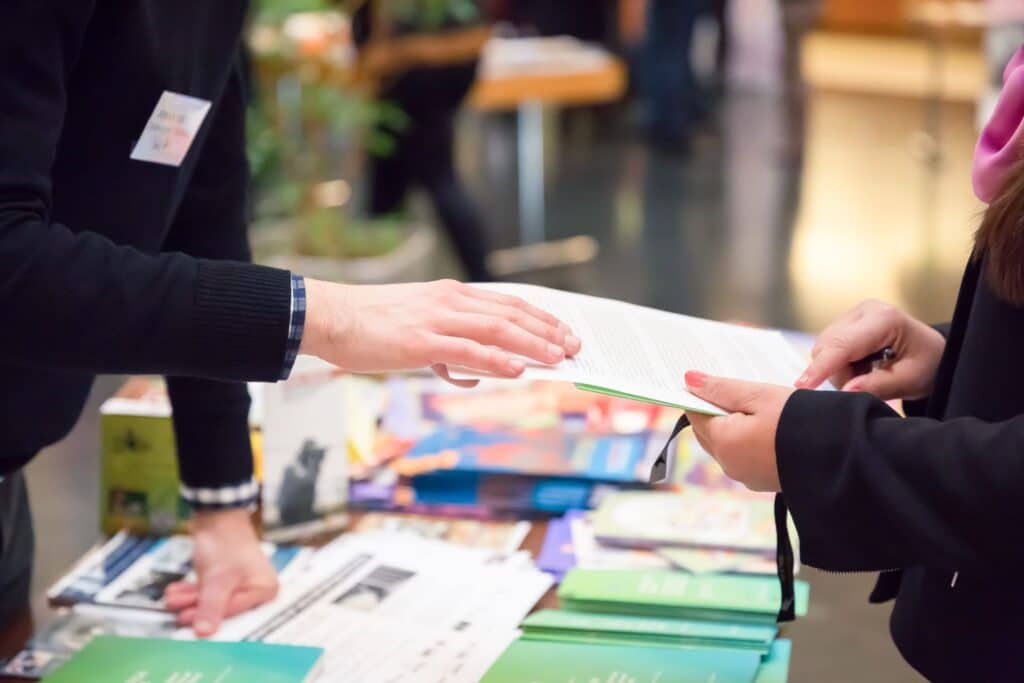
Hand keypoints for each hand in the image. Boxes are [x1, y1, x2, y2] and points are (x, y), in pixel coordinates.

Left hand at [164, 509, 277, 636]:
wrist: (216, 514)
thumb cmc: (227, 541)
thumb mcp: (218, 578)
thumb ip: (211, 606)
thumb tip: (204, 632)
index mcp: (265, 589)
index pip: (235, 612)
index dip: (211, 617)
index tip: (188, 621)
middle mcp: (255, 588)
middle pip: (223, 609)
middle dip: (196, 608)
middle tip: (177, 610)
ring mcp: (239, 583)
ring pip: (211, 601)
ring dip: (189, 600)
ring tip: (172, 598)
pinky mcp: (224, 578)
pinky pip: (207, 591)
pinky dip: (191, 592)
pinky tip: (176, 591)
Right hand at [300, 279, 580, 384]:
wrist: (331, 316)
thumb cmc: (369, 325)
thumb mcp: (415, 329)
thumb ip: (446, 349)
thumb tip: (467, 374)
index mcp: (450, 295)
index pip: (506, 302)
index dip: (539, 317)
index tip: (563, 331)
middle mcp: (450, 301)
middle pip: (511, 313)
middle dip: (547, 330)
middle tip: (574, 346)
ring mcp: (437, 319)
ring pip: (497, 329)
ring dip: (532, 344)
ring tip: (558, 358)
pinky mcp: (422, 340)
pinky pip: (467, 349)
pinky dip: (496, 359)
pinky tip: (518, 369)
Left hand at [684, 371, 793, 491]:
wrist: (842, 457)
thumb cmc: (800, 421)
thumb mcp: (760, 396)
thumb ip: (722, 389)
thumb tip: (688, 380)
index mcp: (723, 443)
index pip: (695, 414)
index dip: (701, 395)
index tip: (711, 380)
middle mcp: (729, 464)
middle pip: (708, 431)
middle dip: (716, 410)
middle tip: (733, 388)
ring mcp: (746, 476)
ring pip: (727, 444)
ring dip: (733, 425)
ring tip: (754, 403)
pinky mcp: (763, 480)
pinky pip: (745, 455)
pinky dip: (748, 439)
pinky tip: (767, 424)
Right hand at [795, 299, 944, 399]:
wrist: (933, 353)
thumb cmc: (927, 364)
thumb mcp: (910, 380)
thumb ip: (877, 386)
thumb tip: (846, 391)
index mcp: (884, 319)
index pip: (843, 345)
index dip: (821, 367)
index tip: (802, 385)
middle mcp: (864, 310)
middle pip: (827, 346)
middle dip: (837, 373)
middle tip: (864, 385)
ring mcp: (853, 314)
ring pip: (824, 348)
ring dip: (838, 369)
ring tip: (867, 374)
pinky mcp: (846, 323)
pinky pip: (828, 348)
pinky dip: (839, 364)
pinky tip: (861, 366)